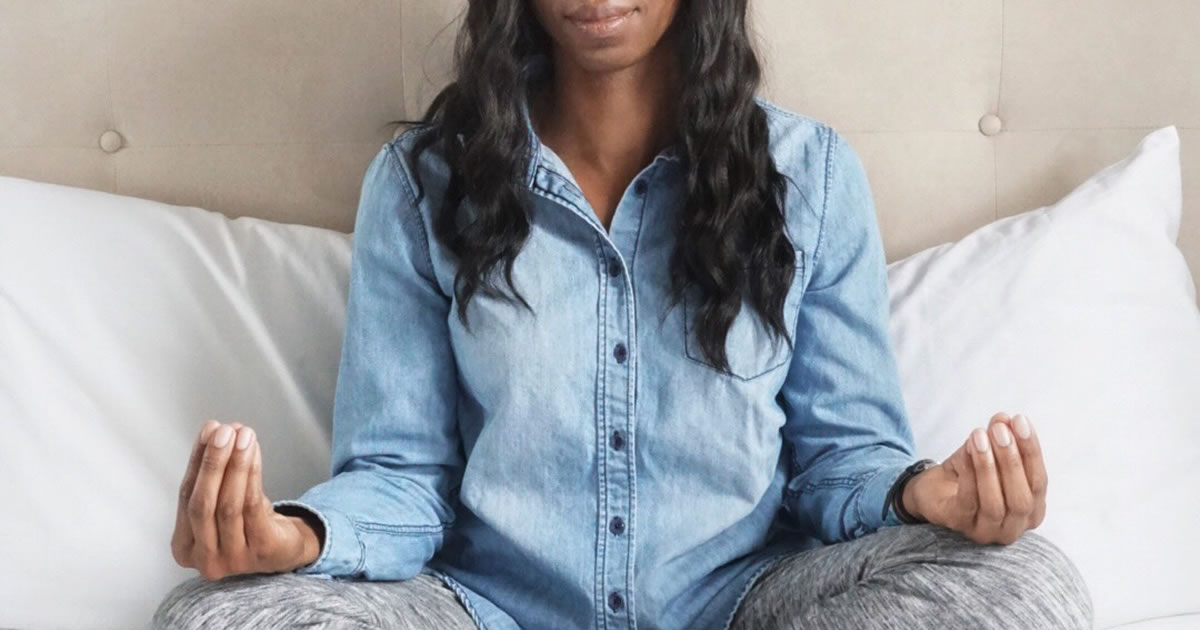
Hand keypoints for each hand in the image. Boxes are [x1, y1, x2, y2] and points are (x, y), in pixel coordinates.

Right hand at [170, 420, 321, 578]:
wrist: (284, 549)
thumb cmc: (247, 524)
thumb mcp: (220, 501)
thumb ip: (211, 470)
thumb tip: (212, 430)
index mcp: (184, 548)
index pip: (185, 497)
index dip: (197, 461)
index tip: (208, 431)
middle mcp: (205, 560)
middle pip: (202, 504)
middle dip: (212, 463)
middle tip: (223, 432)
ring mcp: (233, 560)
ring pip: (229, 505)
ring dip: (236, 465)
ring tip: (243, 436)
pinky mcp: (262, 551)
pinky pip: (253, 507)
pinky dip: (252, 475)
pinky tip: (254, 453)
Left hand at [901, 412, 1046, 543]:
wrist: (933, 489)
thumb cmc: (969, 473)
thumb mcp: (987, 451)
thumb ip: (999, 437)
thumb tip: (1005, 418)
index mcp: (1031, 511)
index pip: (1039, 482)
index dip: (1031, 451)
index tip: (1020, 421)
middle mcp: (1013, 528)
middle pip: (1021, 499)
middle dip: (1011, 461)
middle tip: (999, 430)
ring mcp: (986, 532)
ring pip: (994, 503)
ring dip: (988, 466)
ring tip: (979, 436)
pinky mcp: (960, 526)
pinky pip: (968, 501)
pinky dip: (969, 473)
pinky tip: (967, 450)